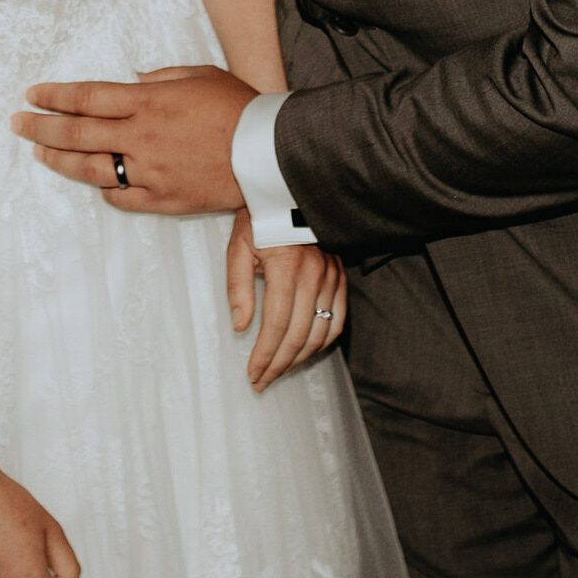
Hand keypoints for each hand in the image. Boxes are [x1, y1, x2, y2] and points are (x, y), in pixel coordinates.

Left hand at [12, 64, 251, 212]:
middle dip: (42, 128)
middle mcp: (142, 137)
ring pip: (90, 168)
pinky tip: (91, 182)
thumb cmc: (238, 107)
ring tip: (38, 153)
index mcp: (149, 101)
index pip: (87, 97)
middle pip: (78, 132)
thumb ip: (160, 78)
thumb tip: (130, 82)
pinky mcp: (163, 199)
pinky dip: (104, 189)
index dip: (55, 96)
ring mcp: (150, 171)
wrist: (270, 154)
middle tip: (17, 124)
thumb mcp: (199, 75)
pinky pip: (122, 196)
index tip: (33, 94)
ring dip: (58, 160)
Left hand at [225, 211, 346, 389]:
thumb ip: (238, 288)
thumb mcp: (238, 249)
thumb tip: (240, 327)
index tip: (253, 374)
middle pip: (299, 336)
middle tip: (262, 381)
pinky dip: (324, 343)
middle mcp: (314, 275)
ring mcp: (331, 277)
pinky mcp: (340, 278)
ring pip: (321, 334)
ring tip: (279, 370)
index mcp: (286, 268)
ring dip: (300, 359)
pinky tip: (306, 353)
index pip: (277, 325)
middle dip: (279, 364)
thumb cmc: (258, 222)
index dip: (265, 355)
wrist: (285, 196)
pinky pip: (339, 321)